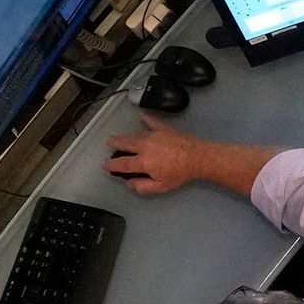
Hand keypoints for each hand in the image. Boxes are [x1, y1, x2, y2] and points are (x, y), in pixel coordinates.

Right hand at [103, 116, 223, 196]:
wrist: (198, 157)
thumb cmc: (180, 173)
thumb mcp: (160, 186)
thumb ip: (142, 186)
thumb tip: (130, 182)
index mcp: (143, 161)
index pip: (122, 163)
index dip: (112, 164)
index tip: (106, 164)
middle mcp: (145, 146)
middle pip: (125, 144)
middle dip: (115, 143)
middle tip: (109, 143)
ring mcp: (154, 135)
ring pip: (135, 134)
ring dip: (125, 135)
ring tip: (119, 136)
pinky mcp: (164, 129)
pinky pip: (152, 122)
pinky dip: (146, 119)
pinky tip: (142, 116)